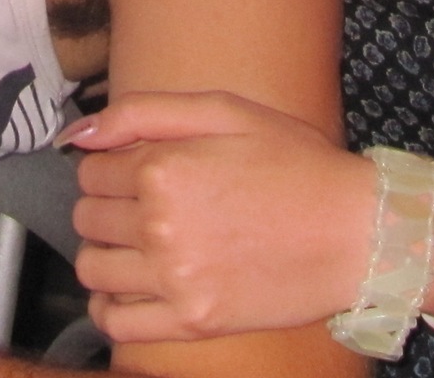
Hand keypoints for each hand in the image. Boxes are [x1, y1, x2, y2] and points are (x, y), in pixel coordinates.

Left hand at [62, 91, 374, 343]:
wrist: (357, 232)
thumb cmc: (296, 164)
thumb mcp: (225, 111)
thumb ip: (142, 112)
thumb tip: (76, 132)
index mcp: (164, 168)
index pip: (89, 171)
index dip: (108, 167)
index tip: (133, 171)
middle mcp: (161, 226)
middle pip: (86, 218)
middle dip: (105, 207)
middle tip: (141, 205)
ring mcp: (176, 280)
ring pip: (92, 269)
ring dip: (104, 253)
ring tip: (138, 245)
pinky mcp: (193, 322)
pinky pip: (115, 323)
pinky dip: (110, 308)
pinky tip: (133, 288)